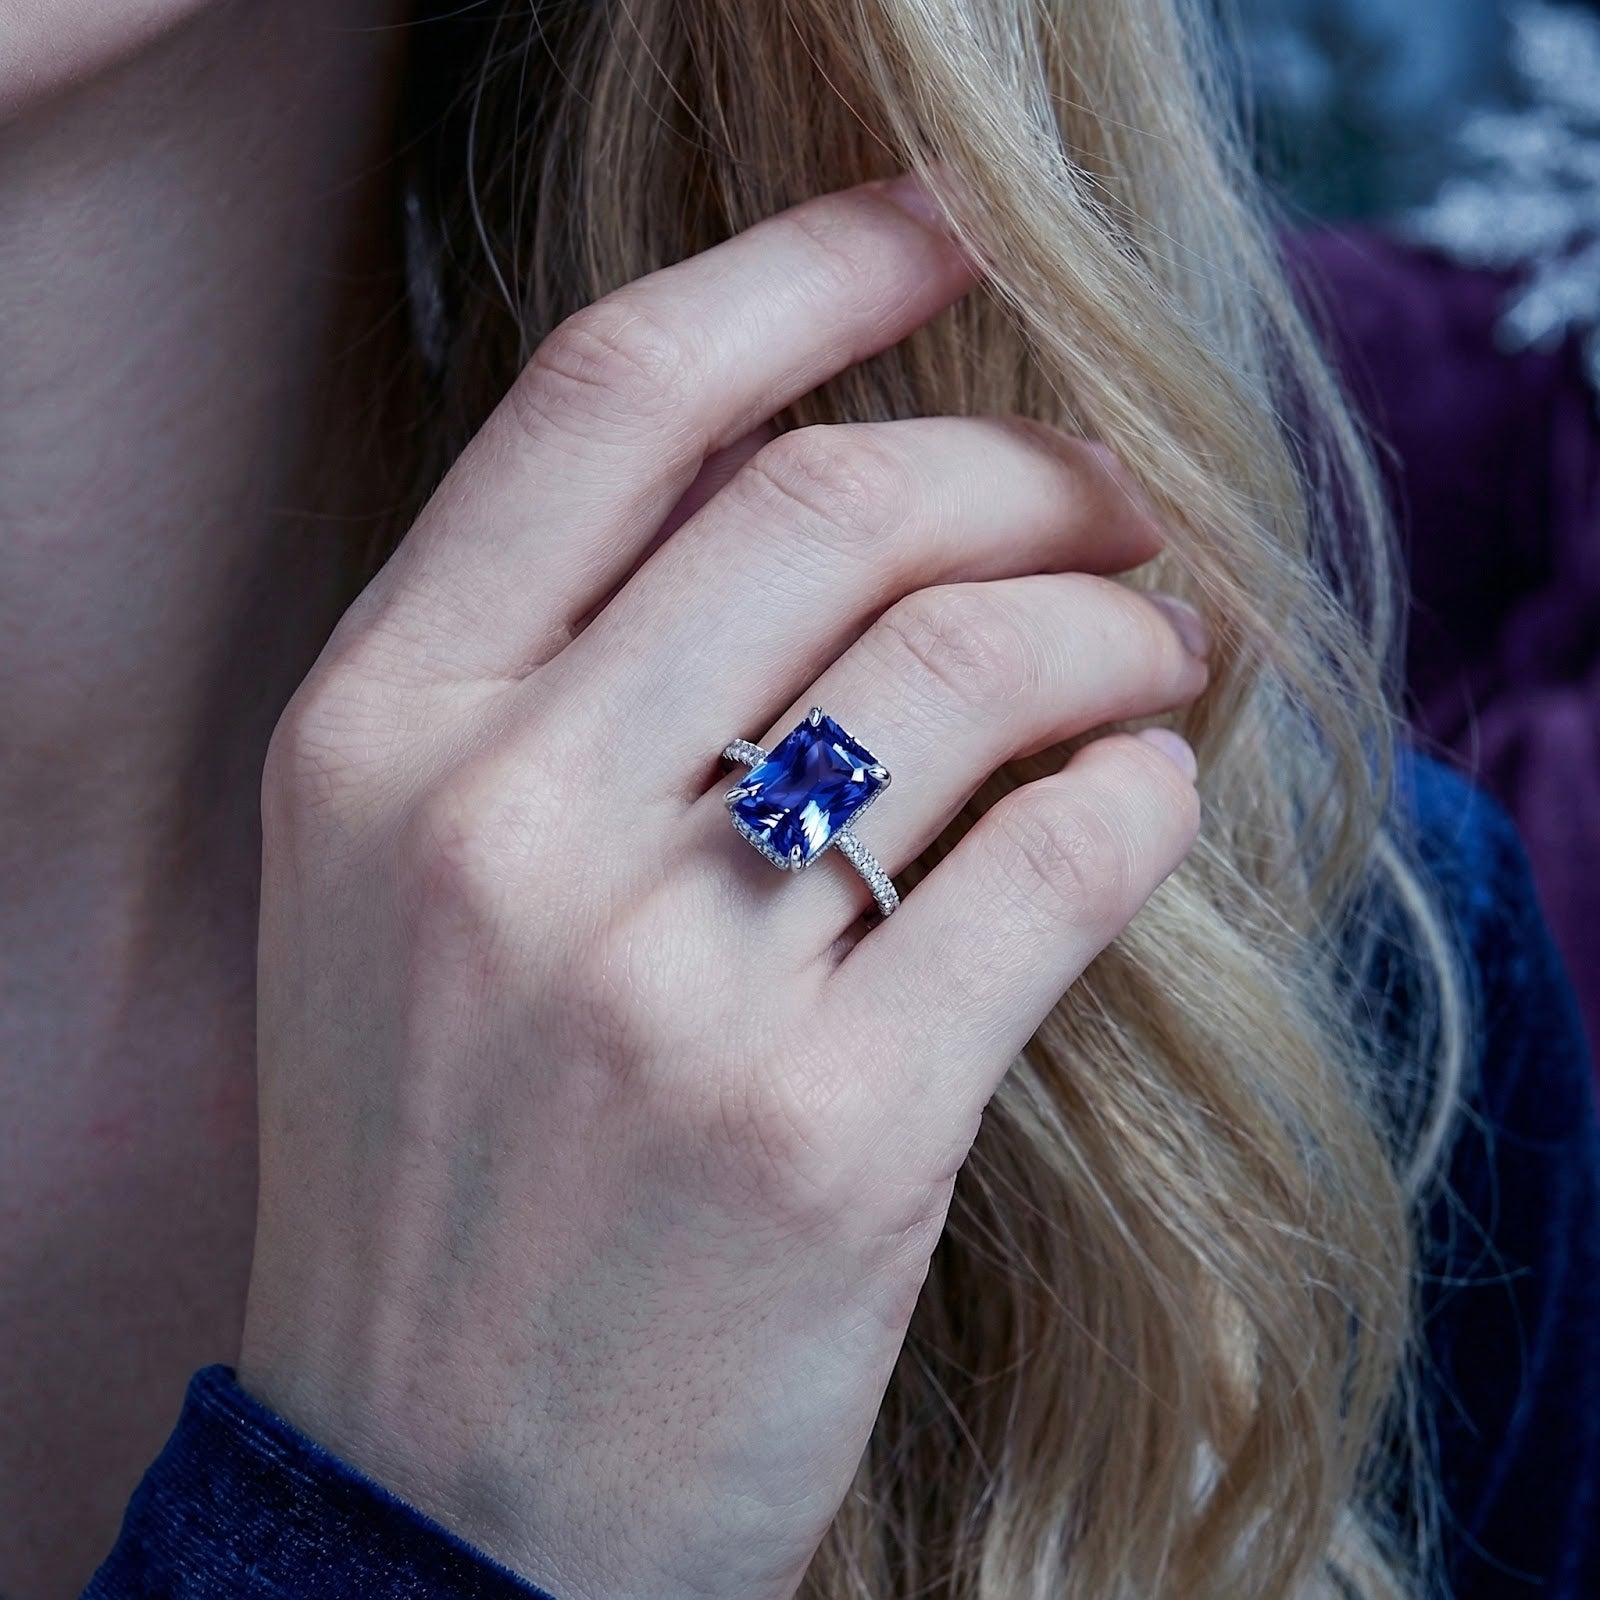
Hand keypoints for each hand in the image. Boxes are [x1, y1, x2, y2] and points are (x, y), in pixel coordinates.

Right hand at [239, 171, 1207, 1599]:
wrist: (436, 1491)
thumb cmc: (445, 1166)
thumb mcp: (417, 884)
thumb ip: (566, 671)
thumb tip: (820, 482)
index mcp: (377, 731)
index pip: (611, 395)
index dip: (800, 270)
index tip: (935, 233)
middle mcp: (501, 823)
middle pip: (834, 502)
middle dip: (1025, 470)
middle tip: (1115, 505)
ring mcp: (663, 983)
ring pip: (976, 665)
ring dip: (1117, 629)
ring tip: (1162, 652)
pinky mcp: (830, 1132)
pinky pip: (1061, 863)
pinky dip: (1143, 796)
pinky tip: (1147, 801)